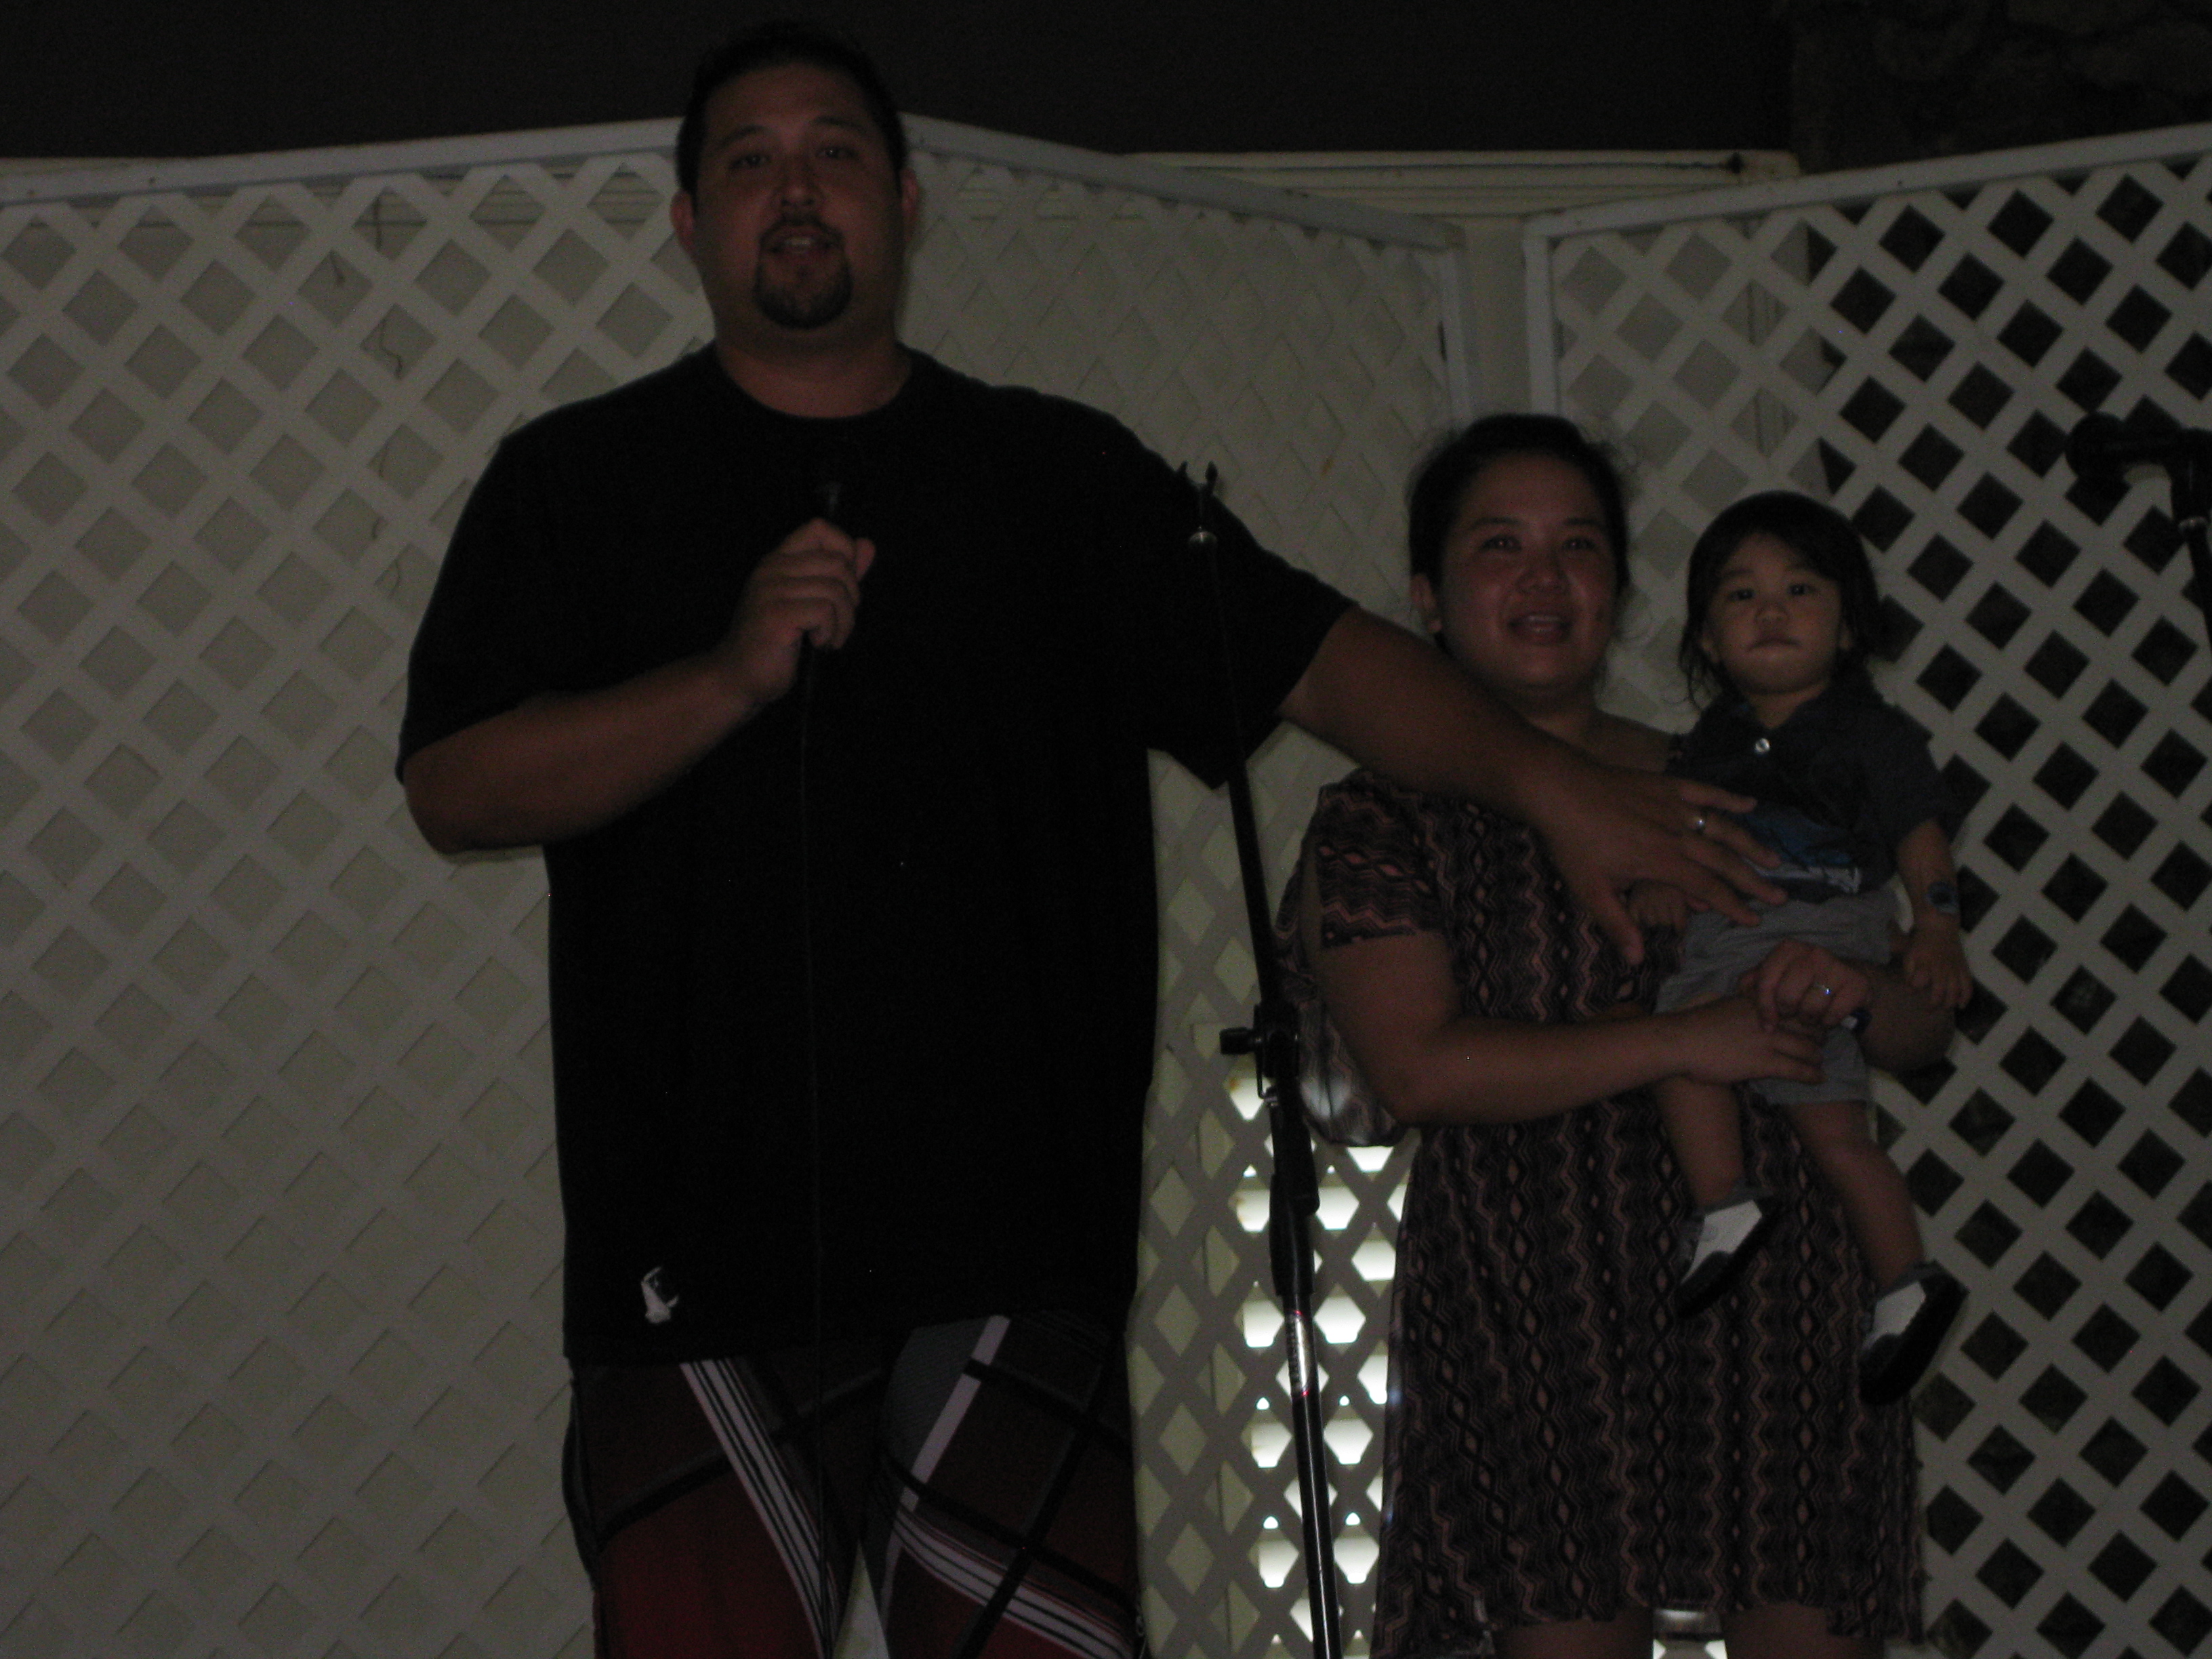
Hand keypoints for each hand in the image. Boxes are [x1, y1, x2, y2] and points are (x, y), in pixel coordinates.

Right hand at [713, 518, 874, 709]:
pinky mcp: (776, 614)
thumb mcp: (809, 600)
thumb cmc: (776, 642)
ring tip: (829, 639)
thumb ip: (838, 573)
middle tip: (839, 623)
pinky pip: (825, 611)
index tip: (843, 584)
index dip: (844, 550)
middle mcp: (772, 568)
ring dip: (844, 622)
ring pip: (835, 589)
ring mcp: (771, 590)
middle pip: (837, 562)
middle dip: (852, 598)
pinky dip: (831, 632)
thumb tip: (867, 545)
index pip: (819, 527)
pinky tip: (818, 644)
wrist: (737, 677)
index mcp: (779, 560)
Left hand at [1533, 763, 1783, 964]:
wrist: (1560, 788)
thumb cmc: (1572, 842)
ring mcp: (1675, 806)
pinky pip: (1705, 790)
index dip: (1733, 905)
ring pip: (1723, 826)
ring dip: (1750, 843)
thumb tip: (1635, 960)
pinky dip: (1729, 797)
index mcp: (1662, 861)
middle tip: (1780, 896)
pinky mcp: (1667, 784)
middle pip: (1724, 860)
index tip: (1754, 919)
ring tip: (1774, 859)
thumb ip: (1617, 924)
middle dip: (1753, 880)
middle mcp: (1677, 833)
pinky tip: (1751, 802)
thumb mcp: (1590, 890)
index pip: (1708, 887)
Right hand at [1669, 993, 1825, 1087]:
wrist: (1681, 1041)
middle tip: (1821, 1043)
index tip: (1811, 1022)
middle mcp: (1768, 1018)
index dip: (1807, 1014)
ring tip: (1819, 1062)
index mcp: (1758, 1002)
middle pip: (1807, 1024)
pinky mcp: (1764, 1062)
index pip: (1794, 1004)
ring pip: (1808, 1047)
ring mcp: (1768, 1040)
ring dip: (1817, 1056)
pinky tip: (1819, 1078)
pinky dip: (1812, 1074)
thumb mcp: (1725, 1005)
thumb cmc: (1696, 1025)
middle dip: (1818, 1034)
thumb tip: (1752, 1010)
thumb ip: (1745, 1007)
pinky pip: (1798, 1068)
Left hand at [1736, 938, 1870, 1031]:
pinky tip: (1828, 1015)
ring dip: (1808, 1019)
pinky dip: (1828, 1021)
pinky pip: (1833, 1015)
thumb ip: (1754, 981)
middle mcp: (1812, 953)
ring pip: (1810, 1008)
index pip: (1766, 982)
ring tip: (1810, 1014)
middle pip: (1787, 997)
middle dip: (1788, 1013)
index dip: (1764, 1008)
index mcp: (1788, 949)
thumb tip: (1742, 991)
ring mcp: (1836, 966)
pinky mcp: (1856, 983)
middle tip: (1793, 1014)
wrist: (1847, 978)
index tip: (1767, 1024)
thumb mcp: (1777, 975)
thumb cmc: (1803, 979)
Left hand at [1901, 920, 1972, 1010]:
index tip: (1912, 990)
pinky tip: (1962, 1005)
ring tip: (1945, 1009)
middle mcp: (1942, 970)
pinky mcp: (1963, 968)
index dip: (1914, 989)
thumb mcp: (1909, 955)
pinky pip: (1968, 985)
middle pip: (1940, 993)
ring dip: (1950, 1003)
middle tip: (1928, 1010)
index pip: (1919, 983)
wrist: (1939, 927)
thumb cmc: (1922, 942)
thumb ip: (1908, 973)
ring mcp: (1955, 969)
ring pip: (1955, 991)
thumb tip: (1909, 989)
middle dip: (1934, 1004)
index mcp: (1926, 965)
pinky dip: (1966, 996)